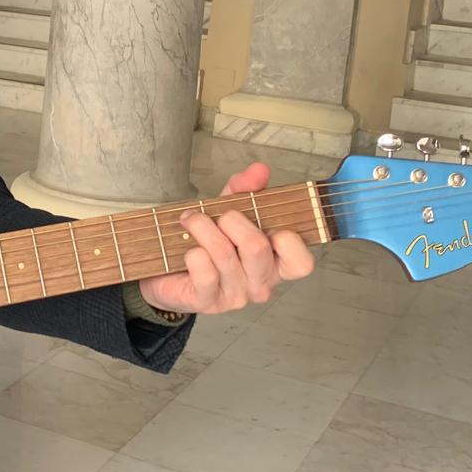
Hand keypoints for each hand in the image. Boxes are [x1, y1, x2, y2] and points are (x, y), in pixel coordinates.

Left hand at [138, 163, 314, 315]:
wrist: (169, 271)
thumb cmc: (207, 242)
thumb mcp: (228, 210)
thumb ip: (244, 189)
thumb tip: (259, 170)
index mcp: (275, 263)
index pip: (302, 263)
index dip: (289, 241)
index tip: (269, 224)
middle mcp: (260, 283)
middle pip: (257, 248)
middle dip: (232, 220)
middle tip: (219, 215)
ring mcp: (235, 296)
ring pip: (224, 255)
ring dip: (203, 228)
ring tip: (191, 220)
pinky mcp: (208, 302)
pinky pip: (204, 272)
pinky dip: (193, 253)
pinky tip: (188, 249)